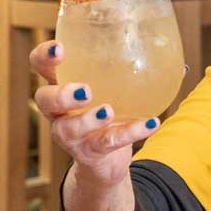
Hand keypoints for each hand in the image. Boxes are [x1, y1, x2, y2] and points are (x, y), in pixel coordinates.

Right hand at [29, 40, 157, 188]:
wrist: (106, 161)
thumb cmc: (107, 112)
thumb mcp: (110, 87)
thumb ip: (128, 68)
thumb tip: (170, 52)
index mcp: (59, 84)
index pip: (40, 65)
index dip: (44, 56)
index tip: (60, 49)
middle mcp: (57, 111)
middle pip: (44, 100)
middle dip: (61, 94)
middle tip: (85, 89)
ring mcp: (69, 135)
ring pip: (68, 129)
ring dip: (88, 119)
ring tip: (109, 111)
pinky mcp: (89, 152)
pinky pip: (108, 142)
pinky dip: (130, 132)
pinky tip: (151, 123)